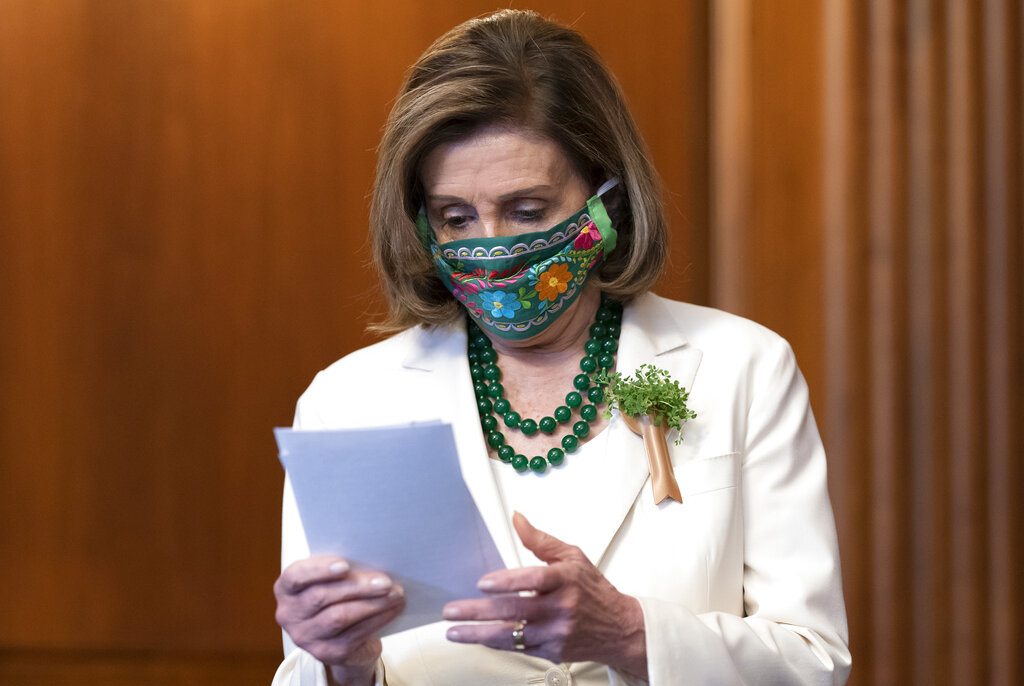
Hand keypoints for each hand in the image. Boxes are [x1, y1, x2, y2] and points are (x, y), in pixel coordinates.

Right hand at [274, 556, 404, 685]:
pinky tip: (393, 609)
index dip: (318, 570)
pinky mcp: (327, 653)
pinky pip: (354, 634)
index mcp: (286, 589)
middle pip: (321, 597)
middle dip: (356, 587)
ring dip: (372, 604)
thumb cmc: (336, 594)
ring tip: (395, 593)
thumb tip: (371, 557)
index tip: (345, 565)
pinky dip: (378, 619)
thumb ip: (340, 568)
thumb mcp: (330, 578)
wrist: (340, 635)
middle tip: (385, 580)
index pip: (295, 576)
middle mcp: (290, 615)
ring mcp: (306, 637)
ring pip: (339, 617)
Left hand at [442, 512, 647, 679]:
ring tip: (454, 631)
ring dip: (478, 634)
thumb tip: (517, 519)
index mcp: (565, 579)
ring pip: (512, 634)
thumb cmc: (592, 589)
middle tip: (452, 610)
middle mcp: (560, 608)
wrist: (618, 628)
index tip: (483, 583)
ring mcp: (555, 632)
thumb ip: (540, 540)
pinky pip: (518, 648)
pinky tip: (477, 638)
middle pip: (514, 609)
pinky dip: (495, 643)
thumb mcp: (572, 556)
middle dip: (478, 611)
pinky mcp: (552, 651)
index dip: (507, 582)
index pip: (534, 580)